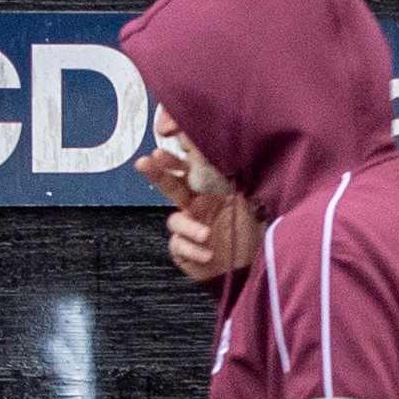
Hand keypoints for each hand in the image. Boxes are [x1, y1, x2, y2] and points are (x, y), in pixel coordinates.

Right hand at [148, 134, 259, 288]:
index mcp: (212, 186)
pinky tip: (208, 254)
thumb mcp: (249, 197)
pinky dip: (193, 249)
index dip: (178, 147)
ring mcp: (189, 226)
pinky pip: (179, 245)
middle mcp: (196, 203)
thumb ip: (236, 177)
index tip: (167, 133)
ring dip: (188, 227)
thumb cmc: (251, 230)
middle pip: (171, 184)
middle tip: (147, 161)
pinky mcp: (183, 248)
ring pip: (173, 220)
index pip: (190, 162)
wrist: (250, 266)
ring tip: (207, 235)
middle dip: (157, 171)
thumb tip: (229, 148)